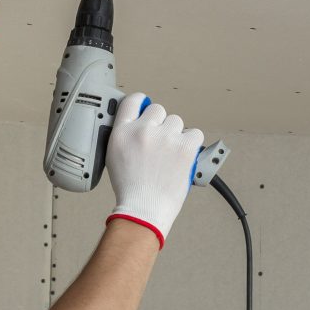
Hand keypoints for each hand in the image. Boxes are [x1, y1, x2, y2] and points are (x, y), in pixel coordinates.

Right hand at [105, 93, 203, 248]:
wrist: (144, 209)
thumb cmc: (131, 188)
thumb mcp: (114, 155)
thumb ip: (126, 134)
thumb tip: (141, 122)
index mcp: (123, 132)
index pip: (133, 100)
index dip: (142, 103)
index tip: (147, 108)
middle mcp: (143, 130)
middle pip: (159, 110)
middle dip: (161, 124)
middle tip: (160, 144)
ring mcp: (165, 137)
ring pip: (177, 121)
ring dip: (176, 134)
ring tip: (170, 154)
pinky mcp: (185, 146)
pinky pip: (195, 133)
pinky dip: (192, 143)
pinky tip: (184, 155)